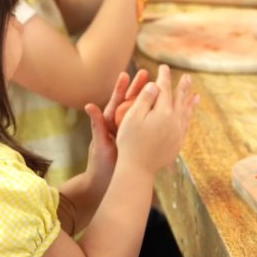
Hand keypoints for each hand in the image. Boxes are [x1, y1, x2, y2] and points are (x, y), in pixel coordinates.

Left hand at [82, 68, 150, 194]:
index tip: (126, 75)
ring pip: (141, 112)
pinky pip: (147, 125)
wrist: (105, 183)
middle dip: (138, 88)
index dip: (121, 89)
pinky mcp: (137, 140)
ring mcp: (129, 132)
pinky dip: (155, 116)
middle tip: (146, 73)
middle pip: (130, 102)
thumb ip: (96, 125)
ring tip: (160, 86)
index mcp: (109, 124)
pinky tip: (167, 110)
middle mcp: (119, 125)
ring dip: (149, 99)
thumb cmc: (100, 164)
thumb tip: (89, 105)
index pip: (116, 102)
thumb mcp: (100, 144)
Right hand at [116, 66, 199, 175]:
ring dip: (190, 103)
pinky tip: (188, 117)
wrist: (138, 169)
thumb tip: (154, 85)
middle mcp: (174, 121)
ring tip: (196, 96)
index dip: (164, 77)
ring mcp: (178, 133)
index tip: (163, 67)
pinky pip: (186, 126)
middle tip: (187, 77)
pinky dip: (189, 118)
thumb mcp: (131, 118)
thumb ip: (144, 99)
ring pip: (186, 113)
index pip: (164, 89)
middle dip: (182, 87)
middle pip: (180, 99)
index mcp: (162, 112)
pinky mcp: (178, 143)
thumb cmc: (129, 142)